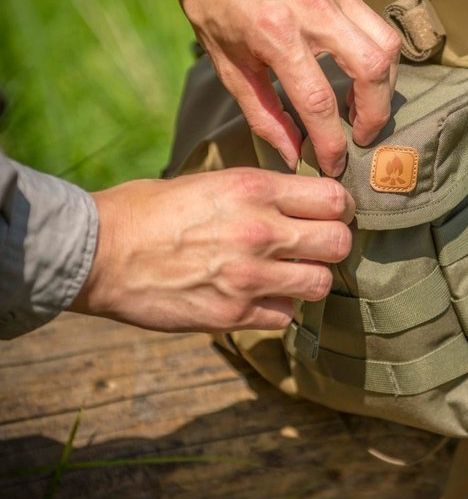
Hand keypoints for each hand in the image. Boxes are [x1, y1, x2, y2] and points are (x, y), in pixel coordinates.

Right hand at [69, 169, 353, 332]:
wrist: (97, 254)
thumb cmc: (145, 211)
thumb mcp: (207, 181)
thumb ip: (256, 194)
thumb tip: (294, 203)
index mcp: (253, 189)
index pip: (335, 199)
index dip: (336, 208)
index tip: (325, 214)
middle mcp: (259, 231)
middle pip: (339, 242)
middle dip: (330, 245)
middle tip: (311, 247)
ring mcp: (249, 277)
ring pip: (321, 284)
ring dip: (308, 280)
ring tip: (285, 275)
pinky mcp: (233, 314)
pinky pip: (285, 317)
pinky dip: (277, 309)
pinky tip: (256, 298)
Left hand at [178, 0, 401, 176]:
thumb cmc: (213, 5)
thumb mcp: (228, 66)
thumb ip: (264, 114)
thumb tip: (292, 155)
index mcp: (275, 34)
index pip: (319, 101)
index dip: (331, 143)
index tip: (333, 165)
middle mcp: (313, 10)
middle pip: (372, 70)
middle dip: (375, 114)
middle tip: (360, 136)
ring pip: (388, 45)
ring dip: (385, 86)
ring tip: (363, 108)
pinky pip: (379, 26)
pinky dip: (379, 58)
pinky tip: (360, 75)